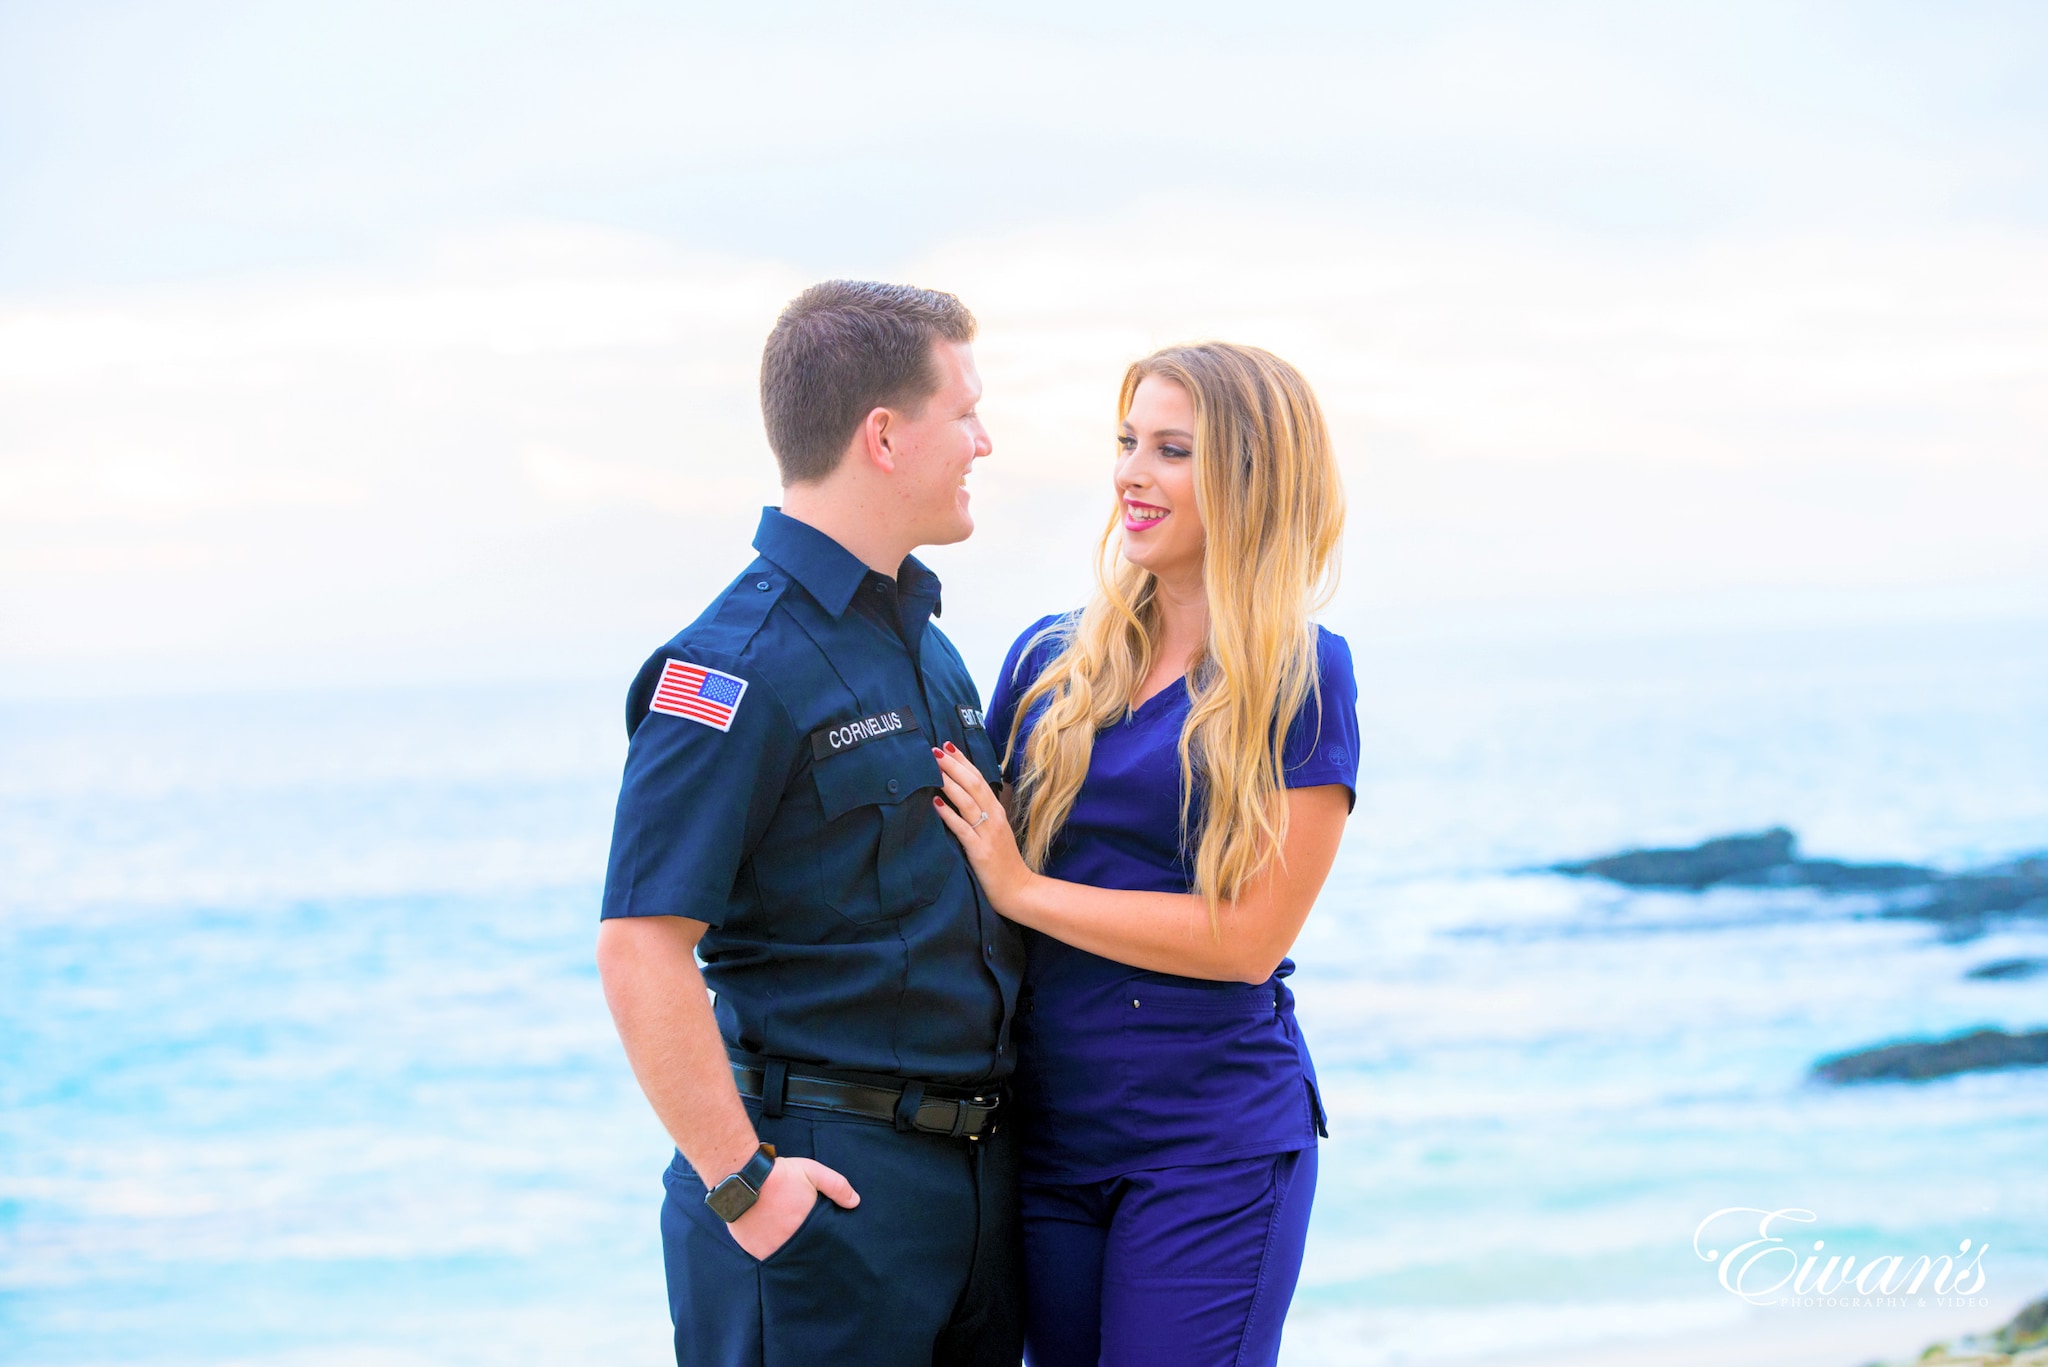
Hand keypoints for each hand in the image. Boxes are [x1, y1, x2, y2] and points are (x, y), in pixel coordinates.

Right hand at [726, 1155, 858, 1260]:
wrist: (742, 1175)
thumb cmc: (779, 1174)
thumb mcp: (813, 1172)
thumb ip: (836, 1186)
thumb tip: (855, 1202)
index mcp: (806, 1228)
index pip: (820, 1244)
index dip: (822, 1242)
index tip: (823, 1239)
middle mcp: (788, 1243)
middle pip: (802, 1252)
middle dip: (805, 1247)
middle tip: (803, 1237)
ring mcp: (768, 1249)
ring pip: (783, 1255)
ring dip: (786, 1249)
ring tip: (785, 1236)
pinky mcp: (751, 1249)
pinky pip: (764, 1255)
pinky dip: (768, 1248)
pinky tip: (769, 1237)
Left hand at [932, 744, 1034, 912]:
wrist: (1018, 889)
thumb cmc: (1003, 860)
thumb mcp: (994, 831)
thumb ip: (981, 813)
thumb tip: (959, 796)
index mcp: (996, 810)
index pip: (978, 778)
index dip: (962, 761)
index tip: (946, 746)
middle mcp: (994, 817)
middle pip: (972, 784)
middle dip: (953, 765)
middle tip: (934, 750)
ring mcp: (988, 833)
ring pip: (967, 801)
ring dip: (949, 782)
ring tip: (933, 768)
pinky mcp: (980, 850)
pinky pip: (962, 828)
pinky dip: (949, 814)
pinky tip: (935, 803)